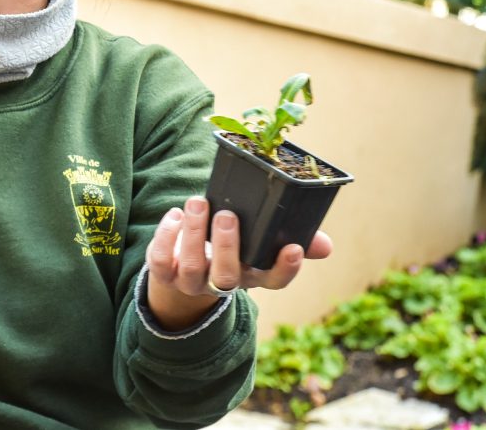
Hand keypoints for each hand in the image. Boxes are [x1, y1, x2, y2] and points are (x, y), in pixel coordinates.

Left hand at [145, 195, 332, 330]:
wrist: (183, 274)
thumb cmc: (229, 248)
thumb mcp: (256, 244)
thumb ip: (285, 237)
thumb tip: (326, 244)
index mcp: (251, 275)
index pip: (273, 282)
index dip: (285, 269)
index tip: (293, 248)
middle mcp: (221, 283)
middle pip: (226, 277)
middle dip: (227, 246)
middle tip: (227, 214)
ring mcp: (191, 282)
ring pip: (192, 266)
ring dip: (194, 232)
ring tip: (198, 202)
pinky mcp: (164, 273)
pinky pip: (160, 261)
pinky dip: (166, 237)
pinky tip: (176, 214)